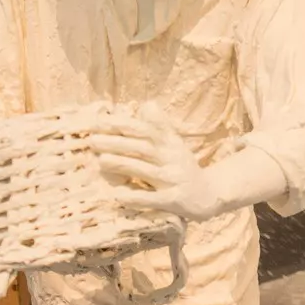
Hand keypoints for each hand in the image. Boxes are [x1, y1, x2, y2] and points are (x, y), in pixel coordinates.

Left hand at [92, 115, 225, 221]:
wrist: (212, 194)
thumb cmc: (184, 167)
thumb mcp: (176, 144)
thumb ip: (161, 125)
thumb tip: (146, 104)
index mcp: (170, 143)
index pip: (145, 130)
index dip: (123, 125)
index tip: (99, 122)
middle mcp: (172, 158)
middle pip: (142, 148)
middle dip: (116, 143)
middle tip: (92, 140)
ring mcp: (173, 180)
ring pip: (145, 170)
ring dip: (122, 165)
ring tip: (101, 161)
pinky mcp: (175, 201)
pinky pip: (153, 199)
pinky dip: (136, 197)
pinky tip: (118, 195)